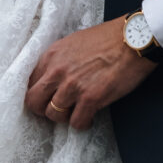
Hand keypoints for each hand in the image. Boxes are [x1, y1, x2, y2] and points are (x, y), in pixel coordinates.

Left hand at [25, 17, 156, 130]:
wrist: (132, 40)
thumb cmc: (106, 39)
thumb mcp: (73, 42)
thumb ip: (58, 60)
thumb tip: (50, 77)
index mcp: (51, 55)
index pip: (29, 82)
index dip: (38, 93)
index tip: (46, 97)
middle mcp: (57, 71)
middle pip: (33, 102)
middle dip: (43, 109)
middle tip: (57, 109)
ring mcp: (73, 86)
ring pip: (53, 115)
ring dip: (65, 117)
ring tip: (76, 111)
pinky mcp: (91, 98)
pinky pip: (76, 123)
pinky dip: (83, 123)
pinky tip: (90, 116)